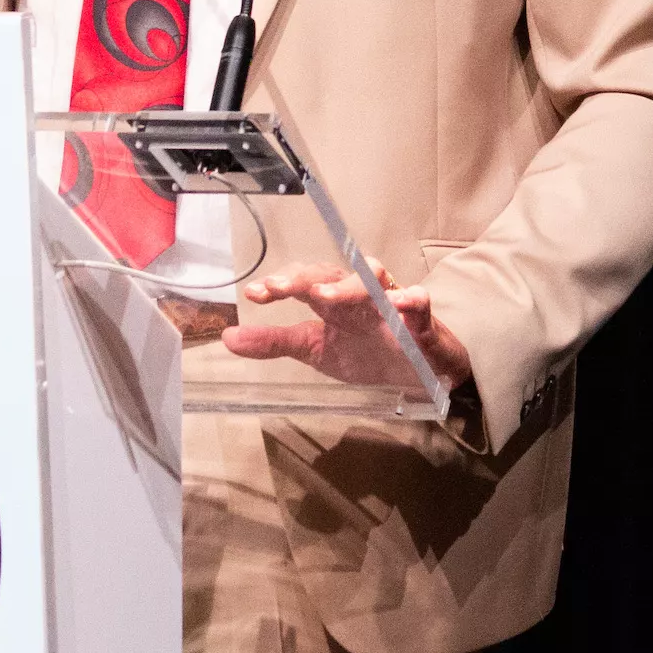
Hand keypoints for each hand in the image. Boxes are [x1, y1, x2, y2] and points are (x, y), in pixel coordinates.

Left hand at [223, 263, 472, 393]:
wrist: (420, 379)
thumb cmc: (368, 354)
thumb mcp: (316, 351)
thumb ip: (275, 343)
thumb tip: (228, 337)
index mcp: (334, 301)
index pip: (304, 282)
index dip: (280, 284)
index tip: (253, 294)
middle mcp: (360, 295)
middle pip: (334, 273)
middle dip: (305, 278)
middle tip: (279, 289)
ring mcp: (392, 304)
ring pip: (373, 279)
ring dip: (349, 286)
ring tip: (325, 296)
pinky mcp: (424, 321)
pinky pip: (420, 302)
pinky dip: (410, 300)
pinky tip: (398, 304)